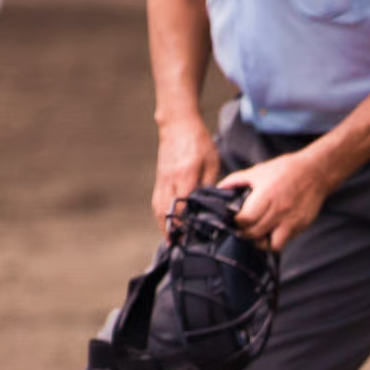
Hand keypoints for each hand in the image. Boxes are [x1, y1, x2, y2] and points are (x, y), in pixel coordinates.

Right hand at [153, 115, 220, 229]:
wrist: (178, 124)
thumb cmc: (198, 142)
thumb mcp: (212, 162)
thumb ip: (210, 184)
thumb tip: (210, 204)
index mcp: (185, 175)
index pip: (182, 205)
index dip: (183, 223)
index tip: (188, 237)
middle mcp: (170, 180)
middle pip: (166, 210)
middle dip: (170, 229)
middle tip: (176, 246)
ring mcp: (162, 179)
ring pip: (158, 207)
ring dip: (162, 224)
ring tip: (169, 239)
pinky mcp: (159, 178)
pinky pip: (157, 200)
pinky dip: (160, 214)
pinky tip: (165, 223)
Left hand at [218, 150, 330, 250]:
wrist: (315, 173)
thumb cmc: (285, 170)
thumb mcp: (258, 171)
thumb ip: (236, 180)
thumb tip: (218, 189)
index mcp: (266, 195)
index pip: (245, 219)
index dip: (236, 222)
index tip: (234, 219)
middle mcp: (279, 210)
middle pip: (255, 233)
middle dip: (245, 232)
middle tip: (242, 227)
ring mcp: (291, 220)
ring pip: (270, 244)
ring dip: (260, 241)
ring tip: (257, 233)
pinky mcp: (300, 226)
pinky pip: (284, 242)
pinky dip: (275, 240)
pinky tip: (271, 232)